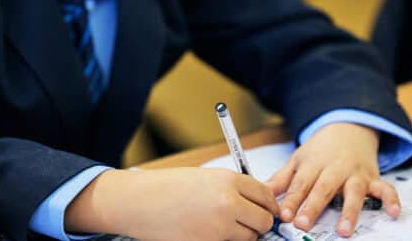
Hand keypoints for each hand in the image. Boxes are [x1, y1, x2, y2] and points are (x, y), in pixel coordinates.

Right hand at [66, 167, 278, 240]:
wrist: (142, 201)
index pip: (265, 194)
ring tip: (227, 226)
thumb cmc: (169, 186)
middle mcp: (229, 202)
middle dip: (260, 222)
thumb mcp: (205, 177)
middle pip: (263, 220)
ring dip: (244, 234)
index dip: (269, 204)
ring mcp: (220, 227)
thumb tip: (253, 200)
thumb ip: (231, 187)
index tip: (268, 209)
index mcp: (228, 179)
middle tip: (251, 221)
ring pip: (250, 238)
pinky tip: (214, 233)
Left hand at [265, 123, 400, 237]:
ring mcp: (354, 173)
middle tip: (303, 223)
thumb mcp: (298, 159)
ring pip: (352, 191)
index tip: (284, 214)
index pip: (300, 184)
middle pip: (323, 188)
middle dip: (313, 206)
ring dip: (349, 210)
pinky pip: (385, 188)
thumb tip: (263, 191)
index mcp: (313, 164)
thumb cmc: (319, 150)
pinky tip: (393, 211)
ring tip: (344, 229)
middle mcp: (334, 168)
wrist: (346, 129)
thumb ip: (282, 178)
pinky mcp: (373, 177)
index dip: (292, 199)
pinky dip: (390, 199)